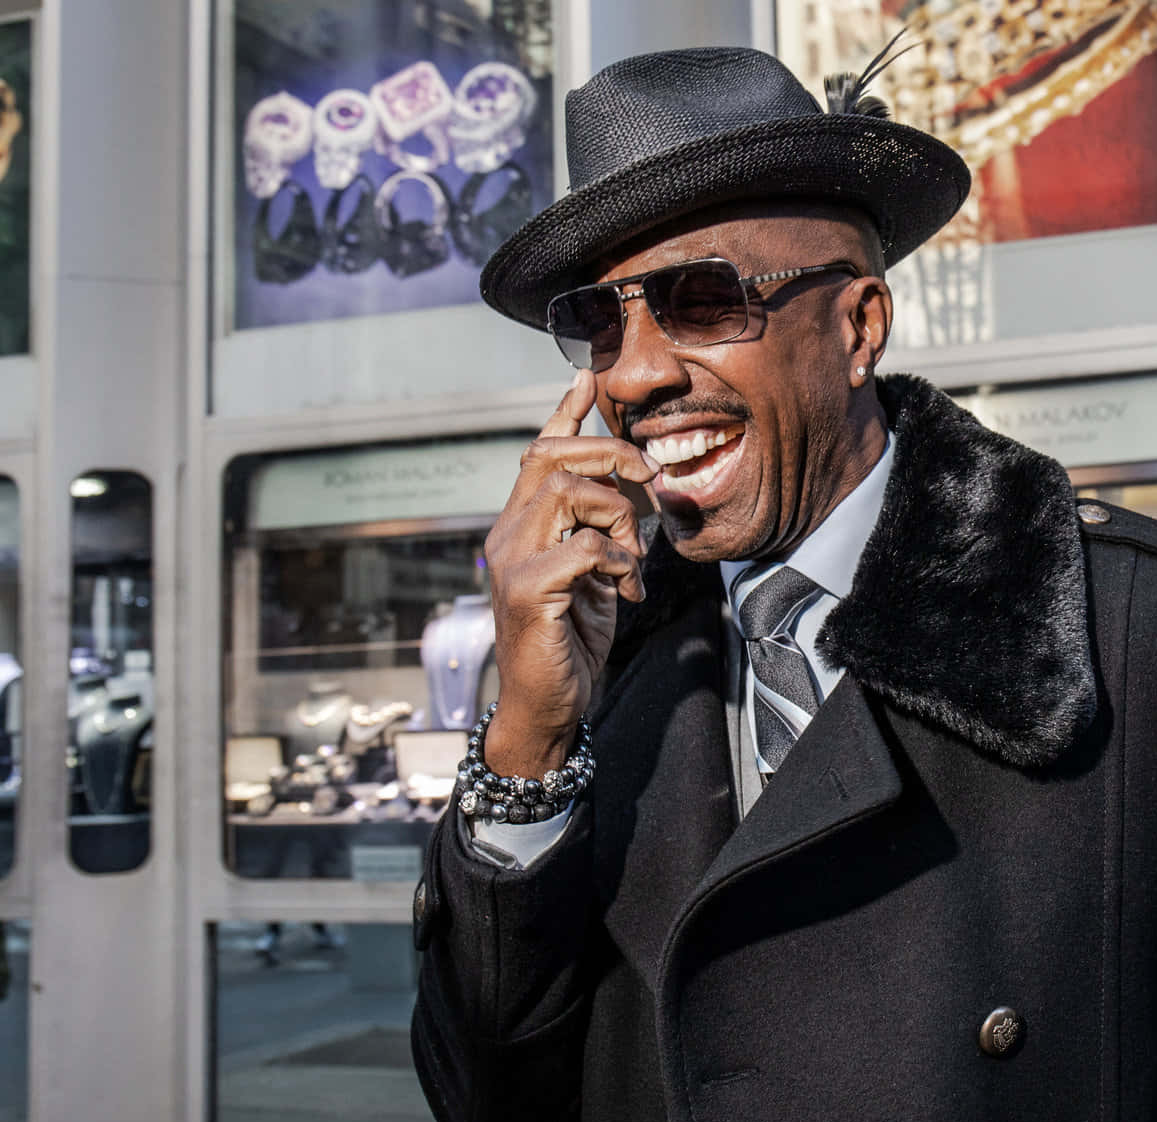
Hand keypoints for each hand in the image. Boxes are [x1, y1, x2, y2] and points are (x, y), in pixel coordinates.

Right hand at [482, 371, 657, 776]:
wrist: (546, 706)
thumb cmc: (569, 644)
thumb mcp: (591, 577)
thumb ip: (600, 535)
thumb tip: (633, 495)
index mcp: (521, 527)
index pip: (539, 454)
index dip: (564, 415)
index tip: (586, 381)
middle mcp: (508, 534)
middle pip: (552, 458)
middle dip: (609, 455)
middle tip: (649, 479)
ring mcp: (512, 560)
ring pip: (568, 493)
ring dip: (617, 517)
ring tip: (631, 556)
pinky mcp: (528, 590)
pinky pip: (584, 548)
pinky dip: (617, 561)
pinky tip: (624, 588)